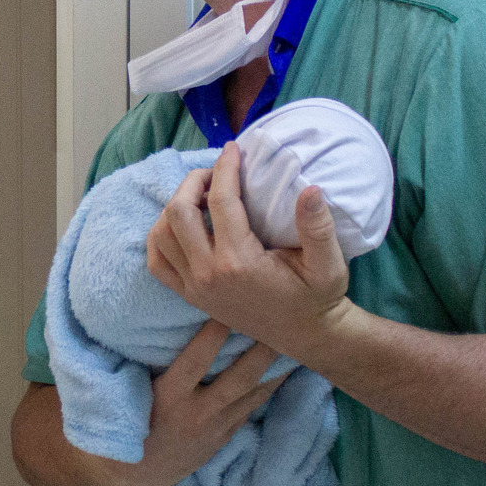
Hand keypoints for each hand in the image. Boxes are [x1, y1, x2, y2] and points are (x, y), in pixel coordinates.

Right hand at [137, 320, 284, 485]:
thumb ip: (144, 363)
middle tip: (281, 322)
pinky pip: (252, 408)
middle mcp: (197, 413)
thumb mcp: (128, 393)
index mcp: (168, 397)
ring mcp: (215, 428)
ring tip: (297, 342)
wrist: (135, 473)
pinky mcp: (225, 436)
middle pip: (238, 379)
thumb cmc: (126, 421)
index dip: (214, 335)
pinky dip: (269, 388)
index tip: (229, 308)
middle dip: (261, 351)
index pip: (196, 360)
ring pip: (253, 395)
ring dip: (276, 369)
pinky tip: (286, 370)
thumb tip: (154, 324)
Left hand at [147, 142, 352, 360]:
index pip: (220, 201)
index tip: (233, 149)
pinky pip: (157, 261)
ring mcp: (194, 287)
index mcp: (239, 262)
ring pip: (160, 235)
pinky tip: (182, 224)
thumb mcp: (329, 264)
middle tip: (215, 171)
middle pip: (178, 212)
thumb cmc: (319, 298)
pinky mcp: (190, 296)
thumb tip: (311, 188)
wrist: (307, 336)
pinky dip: (160, 237)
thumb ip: (318, 227)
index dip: (225, 168)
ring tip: (201, 195)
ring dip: (174, 207)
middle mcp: (208, 274)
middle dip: (193, 182)